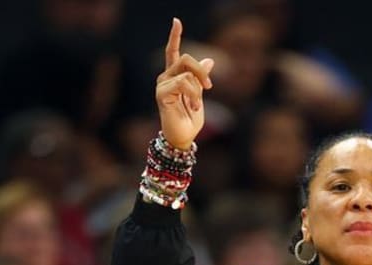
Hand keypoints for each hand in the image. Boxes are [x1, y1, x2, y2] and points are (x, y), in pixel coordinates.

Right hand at [156, 18, 213, 149]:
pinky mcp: (161, 93)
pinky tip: (192, 108)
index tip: (176, 21)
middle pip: (186, 59)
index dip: (175, 36)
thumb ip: (201, 79)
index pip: (173, 52)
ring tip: (196, 107)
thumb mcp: (199, 95)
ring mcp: (162, 85)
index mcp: (174, 76)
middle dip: (201, 72)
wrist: (183, 137)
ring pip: (187, 74)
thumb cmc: (189, 119)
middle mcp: (165, 77)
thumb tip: (209, 60)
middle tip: (209, 87)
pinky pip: (183, 84)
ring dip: (197, 91)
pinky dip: (193, 96)